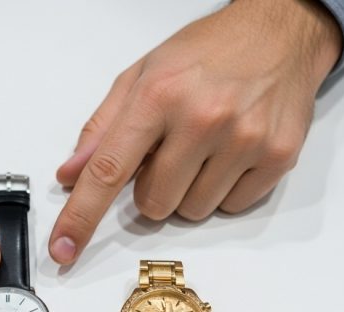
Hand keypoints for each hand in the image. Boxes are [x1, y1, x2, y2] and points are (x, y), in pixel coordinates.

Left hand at [49, 0, 342, 263]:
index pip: (108, 170)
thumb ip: (102, 128)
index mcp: (159, 96)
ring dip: (189, 191)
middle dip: (153, 188)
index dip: (81, 216)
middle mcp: (202, 119)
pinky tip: (231, 152)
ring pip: (192, 211)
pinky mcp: (278, 157)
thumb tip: (71, 176)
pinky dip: (224, 190)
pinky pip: (231, 207)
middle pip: (153, 204)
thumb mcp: (142, 75)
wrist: (280, 31)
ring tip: (204, 148)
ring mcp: (244, 140)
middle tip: (170, 151)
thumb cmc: (208, 51)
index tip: (63, 248)